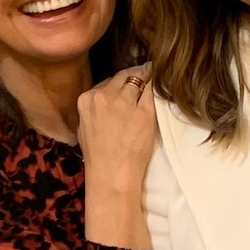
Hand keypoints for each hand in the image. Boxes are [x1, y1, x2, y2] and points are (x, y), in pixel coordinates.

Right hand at [77, 65, 155, 248]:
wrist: (111, 174)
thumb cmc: (98, 157)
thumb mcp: (86, 128)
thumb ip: (94, 110)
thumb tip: (105, 100)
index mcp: (86, 100)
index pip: (106, 82)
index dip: (119, 83)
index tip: (128, 84)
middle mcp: (104, 96)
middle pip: (122, 76)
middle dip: (134, 76)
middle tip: (146, 75)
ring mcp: (125, 102)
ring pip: (137, 79)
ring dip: (146, 78)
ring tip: (156, 77)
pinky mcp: (144, 111)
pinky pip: (152, 92)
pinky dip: (157, 89)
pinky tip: (162, 87)